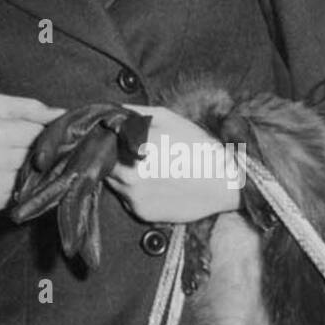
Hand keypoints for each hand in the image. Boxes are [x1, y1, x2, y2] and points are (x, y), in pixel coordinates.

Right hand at [0, 94, 63, 212]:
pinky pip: (22, 194)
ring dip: (36, 172)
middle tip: (39, 149)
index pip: (40, 132)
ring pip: (34, 177)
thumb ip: (31, 107)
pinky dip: (24, 187)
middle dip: (44, 153)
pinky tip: (15, 177)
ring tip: (26, 163)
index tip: (47, 133)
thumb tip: (64, 114)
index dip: (47, 133)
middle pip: (39, 157)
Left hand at [105, 106, 242, 223]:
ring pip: (111, 182)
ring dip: (118, 174)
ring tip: (143, 167)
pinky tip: (151, 183)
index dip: (102, 138)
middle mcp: (127, 173)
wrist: (224, 182)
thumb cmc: (196, 146)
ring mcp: (132, 196)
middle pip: (102, 163)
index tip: (108, 136)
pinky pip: (125, 198)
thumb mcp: (166, 117)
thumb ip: (133, 112)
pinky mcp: (140, 213)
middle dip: (109, 156)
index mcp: (132, 147)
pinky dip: (131, 191)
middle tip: (127, 152)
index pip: (99, 141)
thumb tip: (110, 111)